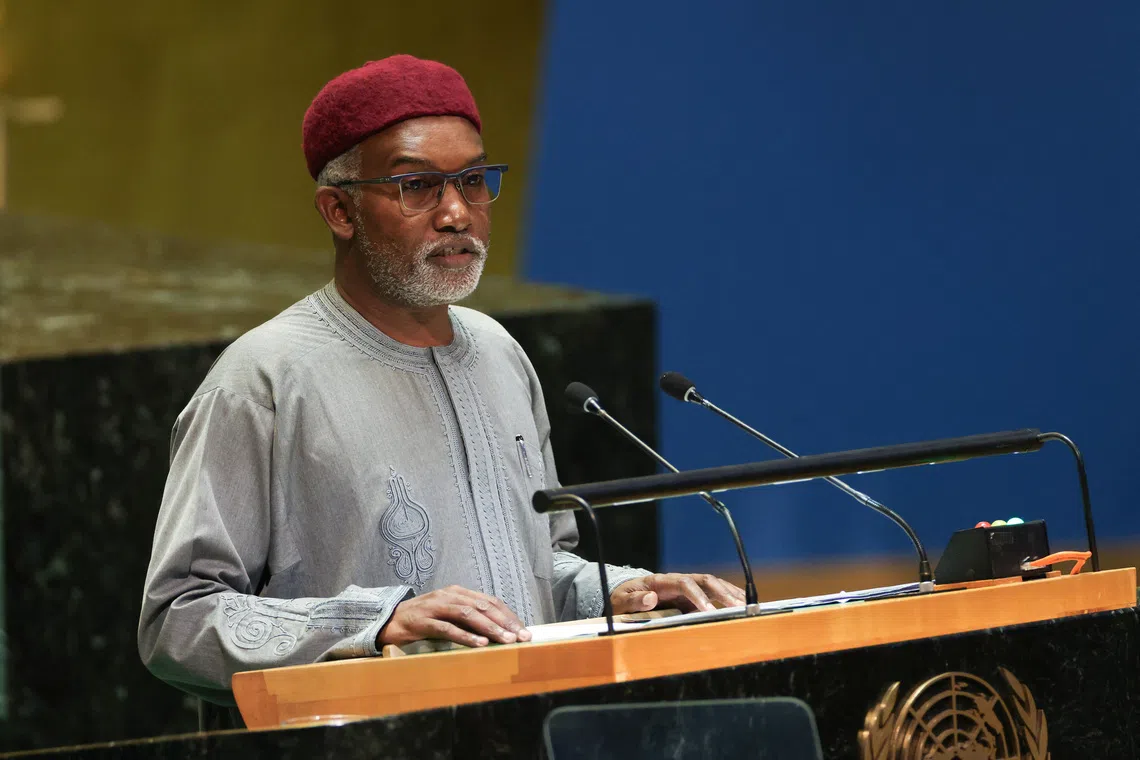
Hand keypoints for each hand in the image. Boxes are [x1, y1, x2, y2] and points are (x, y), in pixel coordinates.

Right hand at [377, 585, 531, 647]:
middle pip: (483, 606)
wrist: (388, 621)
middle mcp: (449, 595)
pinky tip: (480, 644)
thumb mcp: (448, 616)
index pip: (489, 601)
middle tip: (522, 636)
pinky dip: (465, 636)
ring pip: (468, 614)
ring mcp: (435, 607)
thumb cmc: (423, 620)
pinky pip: (447, 628)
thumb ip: (468, 619)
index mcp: (458, 592)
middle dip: (505, 622)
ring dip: (490, 628)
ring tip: (506, 640)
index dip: (508, 615)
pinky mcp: (423, 621)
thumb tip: (497, 632)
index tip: (524, 630)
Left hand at [610, 573, 746, 613]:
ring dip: (730, 593)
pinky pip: (713, 593)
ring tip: (747, 606)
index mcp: (661, 581)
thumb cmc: (622, 599)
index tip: (707, 610)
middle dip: (722, 592)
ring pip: (713, 584)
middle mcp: (677, 580)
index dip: (697, 596)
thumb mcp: (620, 601)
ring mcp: (686, 586)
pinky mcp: (691, 595)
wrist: (624, 594)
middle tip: (737, 607)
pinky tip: (741, 605)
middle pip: (704, 580)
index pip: (684, 583)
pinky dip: (728, 597)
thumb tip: (650, 599)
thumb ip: (633, 601)